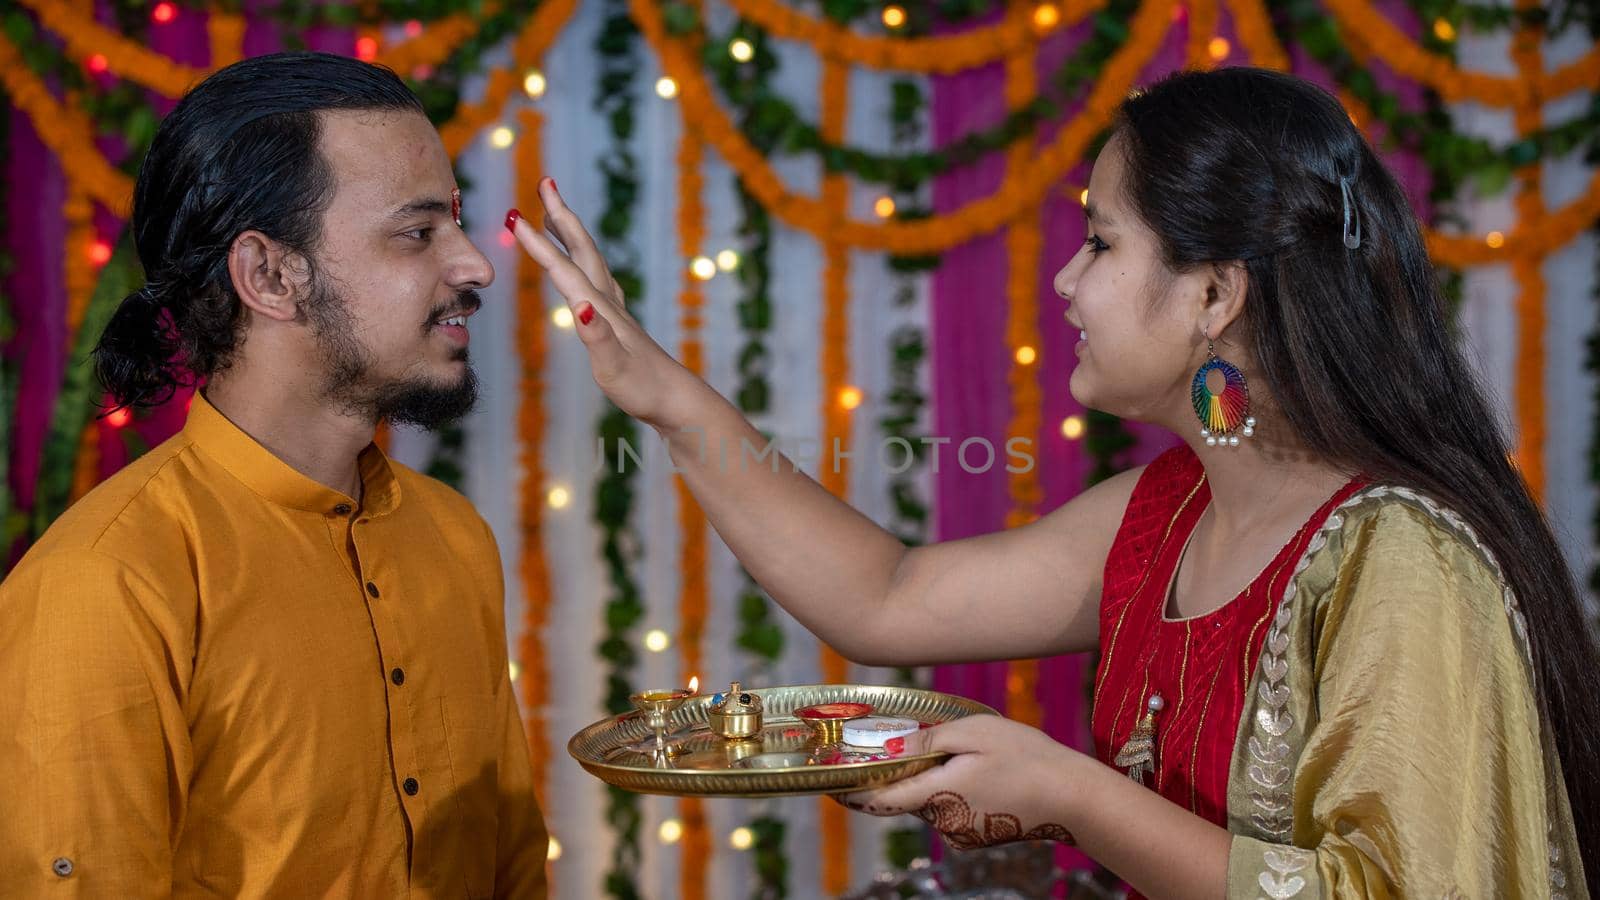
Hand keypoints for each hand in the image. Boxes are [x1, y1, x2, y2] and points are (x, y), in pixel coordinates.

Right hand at [508, 178, 702, 427]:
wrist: (676, 400)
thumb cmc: (644, 389)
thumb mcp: (615, 369)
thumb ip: (598, 338)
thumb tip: (581, 308)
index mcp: (600, 310)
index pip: (564, 270)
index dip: (538, 244)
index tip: (513, 215)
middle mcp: (607, 303)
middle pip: (582, 249)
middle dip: (561, 215)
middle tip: (546, 182)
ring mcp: (614, 310)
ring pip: (590, 259)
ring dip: (570, 232)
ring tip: (554, 212)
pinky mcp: (618, 321)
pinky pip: (596, 278)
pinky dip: (582, 260)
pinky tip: (580, 264)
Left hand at [838, 715, 1081, 850]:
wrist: (1073, 797)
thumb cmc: (1026, 757)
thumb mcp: (973, 733)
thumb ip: (927, 741)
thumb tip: (888, 750)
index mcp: (937, 795)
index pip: (878, 800)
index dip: (851, 791)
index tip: (830, 782)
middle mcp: (944, 822)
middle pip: (906, 795)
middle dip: (903, 771)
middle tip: (910, 740)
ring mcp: (963, 833)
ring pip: (931, 799)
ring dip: (934, 777)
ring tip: (964, 750)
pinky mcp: (979, 834)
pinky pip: (953, 807)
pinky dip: (954, 787)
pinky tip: (982, 769)